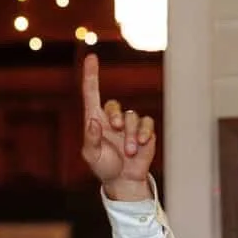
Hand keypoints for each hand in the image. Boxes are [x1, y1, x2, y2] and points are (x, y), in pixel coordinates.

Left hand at [79, 53, 154, 200]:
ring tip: (129, 151)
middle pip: (113, 105)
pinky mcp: (144, 131)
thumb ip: (90, 139)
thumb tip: (93, 121)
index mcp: (95, 121)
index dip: (91, 75)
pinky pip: (146, 122)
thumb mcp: (91, 156)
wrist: (124, 180)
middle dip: (115, 116)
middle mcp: (112, 119)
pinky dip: (143, 132)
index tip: (91, 57)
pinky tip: (141, 144)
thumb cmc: (104, 167)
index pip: (91, 93)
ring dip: (130, 134)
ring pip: (132, 116)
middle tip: (116, 129)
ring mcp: (129, 124)